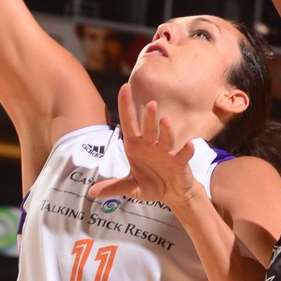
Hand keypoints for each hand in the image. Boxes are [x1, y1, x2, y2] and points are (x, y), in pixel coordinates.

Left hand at [88, 83, 199, 206]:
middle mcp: (151, 145)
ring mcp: (166, 152)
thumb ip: (114, 187)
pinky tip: (189, 145)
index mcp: (135, 146)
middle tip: (150, 104)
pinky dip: (186, 150)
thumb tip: (92, 192)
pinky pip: (183, 155)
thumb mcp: (131, 187)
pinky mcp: (180, 162)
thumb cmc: (150, 183)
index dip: (126, 106)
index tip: (124, 87)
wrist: (172, 193)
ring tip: (164, 121)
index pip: (128, 123)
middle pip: (148, 129)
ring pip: (165, 139)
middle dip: (148, 118)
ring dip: (166, 131)